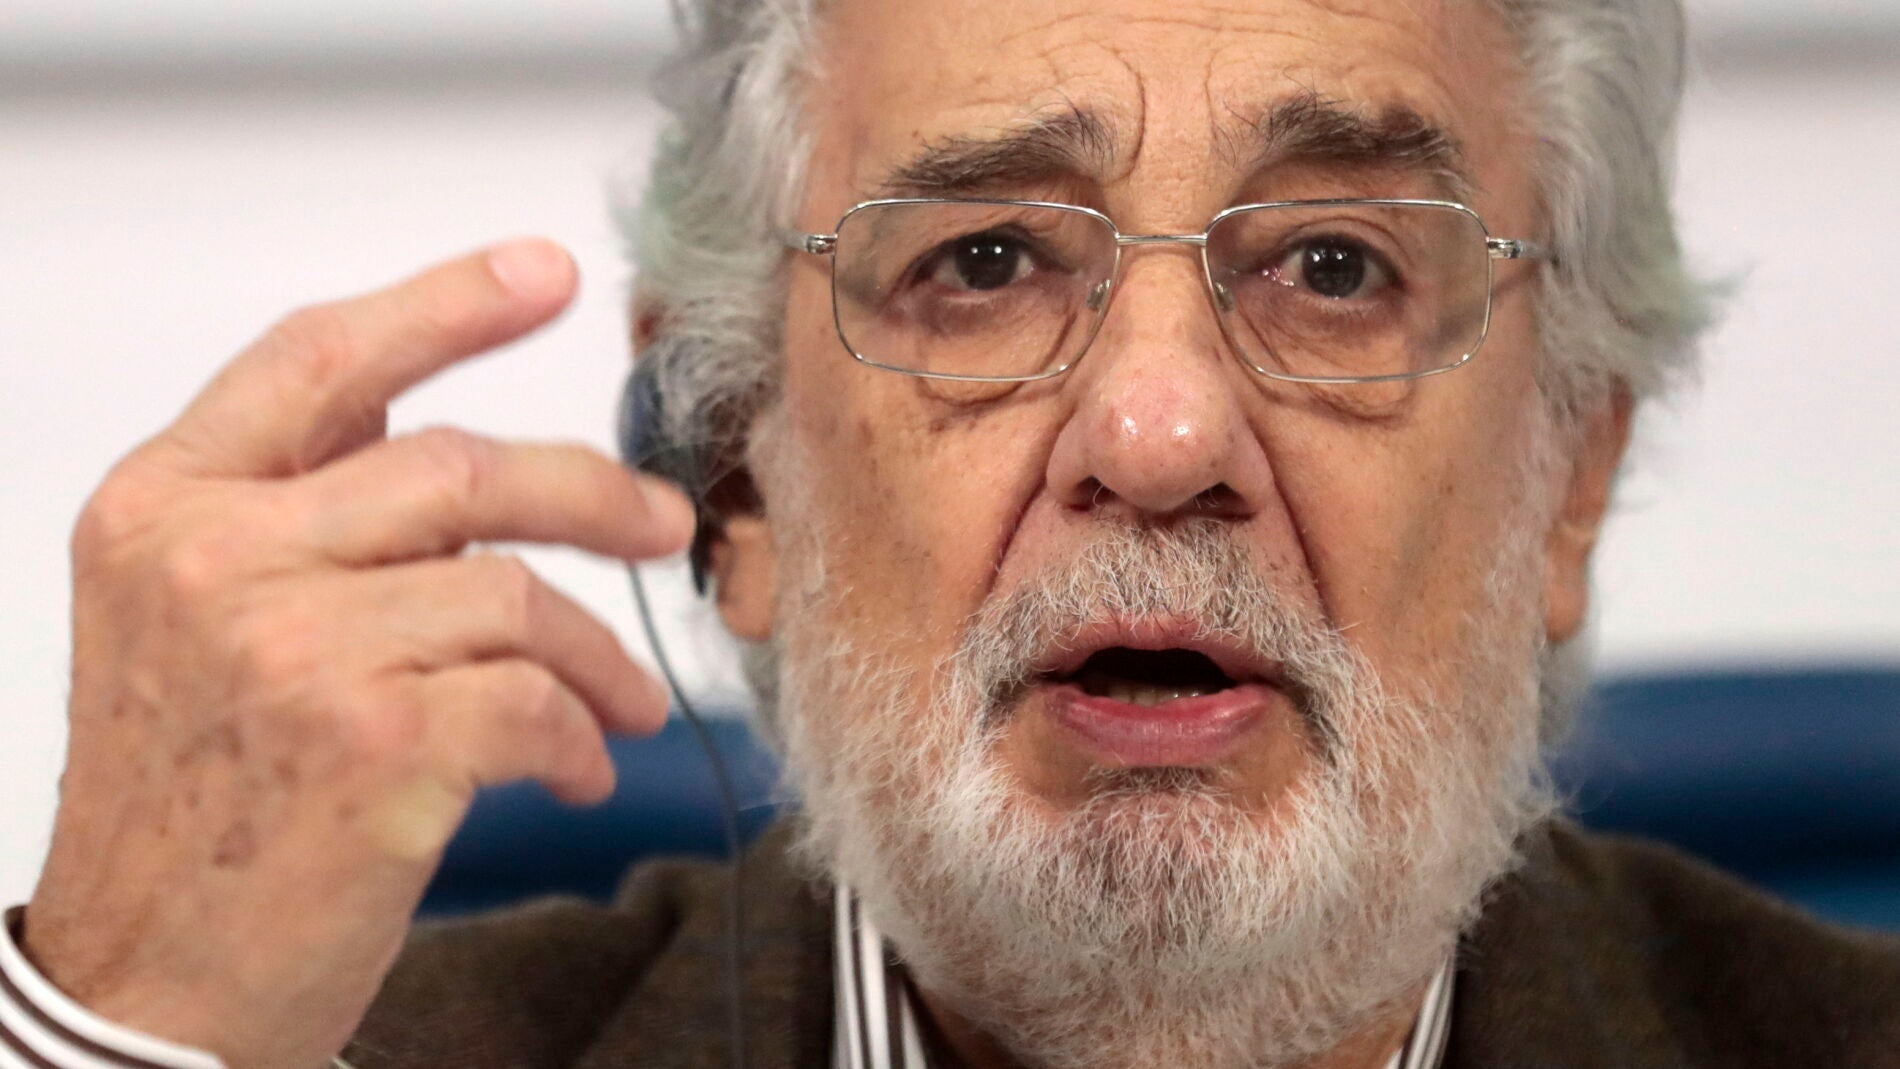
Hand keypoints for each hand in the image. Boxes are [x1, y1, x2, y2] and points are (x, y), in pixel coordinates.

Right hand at [21, 240, 692, 1068]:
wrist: (151, 976)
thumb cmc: (190, 806)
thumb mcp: (198, 628)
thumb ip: (308, 526)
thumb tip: (476, 475)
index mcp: (166, 508)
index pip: (320, 360)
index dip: (444, 303)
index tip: (544, 274)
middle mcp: (216, 560)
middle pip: (456, 463)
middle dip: (589, 493)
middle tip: (661, 523)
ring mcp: (293, 649)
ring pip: (513, 590)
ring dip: (594, 651)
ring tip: (618, 701)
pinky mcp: (373, 745)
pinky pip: (533, 695)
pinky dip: (577, 731)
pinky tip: (574, 766)